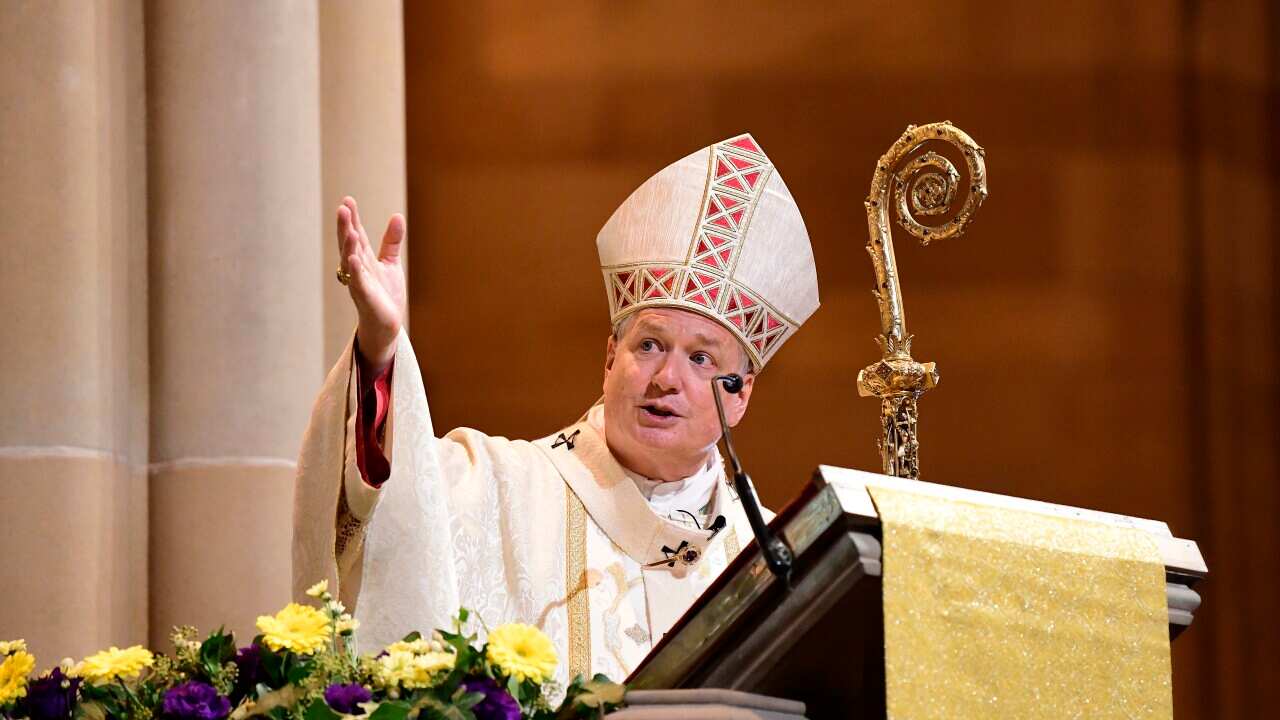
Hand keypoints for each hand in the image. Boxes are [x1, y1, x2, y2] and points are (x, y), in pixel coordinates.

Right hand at [337, 196, 405, 371]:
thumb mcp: (390, 263)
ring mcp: (359, 282)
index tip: (347, 200)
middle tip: (342, 208)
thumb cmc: (385, 295)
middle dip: (345, 227)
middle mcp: (357, 268)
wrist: (387, 325)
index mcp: (363, 259)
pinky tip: (353, 258)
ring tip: (349, 229)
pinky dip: (355, 270)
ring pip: (350, 261)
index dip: (352, 219)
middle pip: (349, 245)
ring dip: (348, 246)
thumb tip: (397, 216)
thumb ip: (391, 241)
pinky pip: (357, 282)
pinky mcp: (365, 297)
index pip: (356, 235)